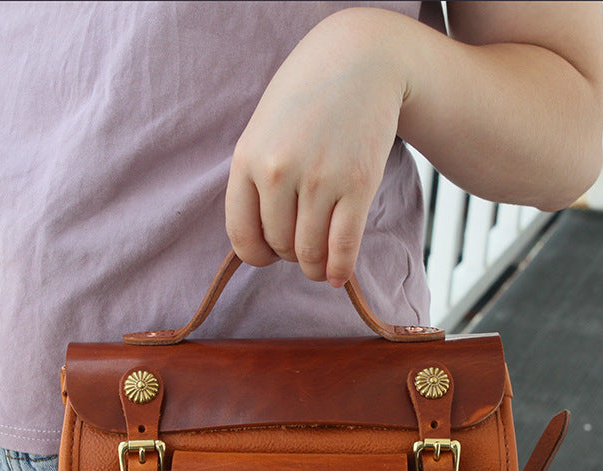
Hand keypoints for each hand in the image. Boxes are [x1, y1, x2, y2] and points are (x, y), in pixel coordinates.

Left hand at [225, 9, 406, 286]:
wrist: (360, 61)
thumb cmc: (307, 99)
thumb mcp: (263, 132)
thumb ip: (255, 181)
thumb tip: (259, 244)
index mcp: (247, 160)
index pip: (242, 236)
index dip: (257, 255)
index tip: (269, 255)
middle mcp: (278, 173)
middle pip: (279, 246)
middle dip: (290, 254)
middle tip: (302, 243)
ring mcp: (319, 180)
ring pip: (309, 253)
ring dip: (313, 266)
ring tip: (319, 263)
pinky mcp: (357, 185)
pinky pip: (343, 247)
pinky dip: (340, 269)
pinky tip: (338, 277)